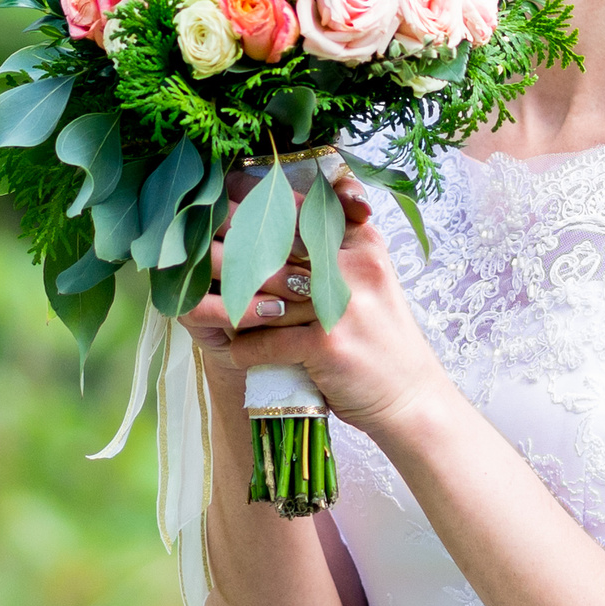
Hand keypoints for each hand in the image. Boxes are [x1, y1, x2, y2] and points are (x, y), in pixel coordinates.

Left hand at [180, 172, 454, 439]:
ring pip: (263, 295)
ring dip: (229, 302)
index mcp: (361, 245)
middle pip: (272, 248)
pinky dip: (246, 348)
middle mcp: (352, 268)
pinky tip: (234, 350)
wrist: (410, 397)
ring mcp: (339, 307)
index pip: (297, 212)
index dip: (252, 208)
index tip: (216, 208)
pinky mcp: (327, 346)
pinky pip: (267, 340)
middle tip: (193, 253)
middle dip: (229, 250)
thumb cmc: (381, 338)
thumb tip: (281, 213)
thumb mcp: (370, 278)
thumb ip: (336, 243)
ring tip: (205, 304)